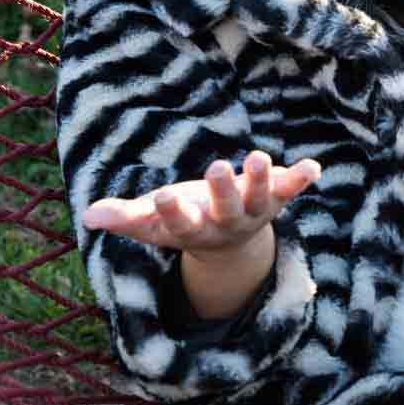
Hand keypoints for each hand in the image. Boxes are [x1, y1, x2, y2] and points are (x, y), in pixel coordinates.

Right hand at [81, 150, 322, 258]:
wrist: (230, 246)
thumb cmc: (184, 223)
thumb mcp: (153, 224)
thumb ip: (124, 218)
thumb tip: (88, 216)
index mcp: (193, 232)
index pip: (180, 225)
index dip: (172, 212)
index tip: (163, 194)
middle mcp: (226, 225)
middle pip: (225, 212)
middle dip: (222, 192)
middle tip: (216, 167)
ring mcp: (254, 212)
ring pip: (260, 201)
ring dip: (260, 181)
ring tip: (258, 158)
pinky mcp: (275, 198)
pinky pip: (291, 190)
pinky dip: (302, 180)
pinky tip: (315, 167)